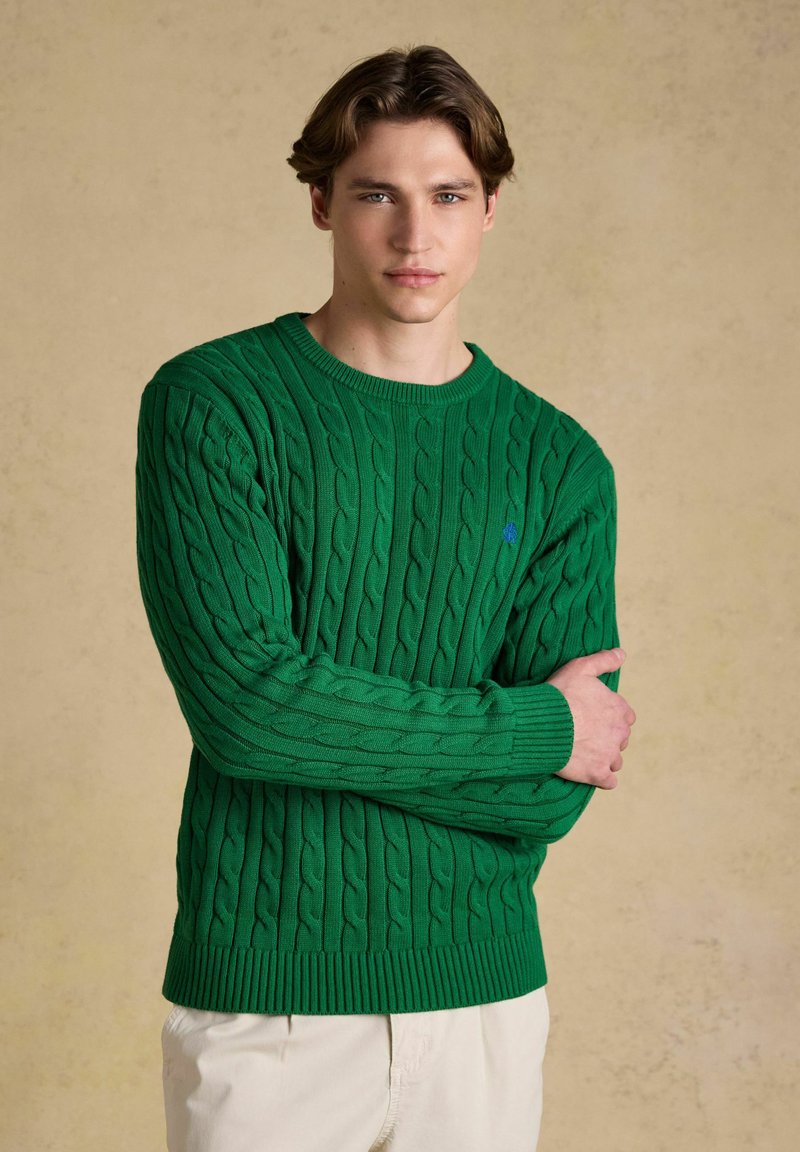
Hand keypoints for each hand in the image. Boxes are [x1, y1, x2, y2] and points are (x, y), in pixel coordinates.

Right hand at [547, 649, 635, 789]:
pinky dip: (601, 779)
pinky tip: (588, 772)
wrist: (541, 725)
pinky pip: (609, 782)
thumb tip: (622, 654)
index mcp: (619, 709)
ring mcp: (610, 755)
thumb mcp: (580, 668)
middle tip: (585, 734)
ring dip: (604, 758)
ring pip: (616, 761)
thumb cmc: (559, 694)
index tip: (594, 717)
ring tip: (583, 753)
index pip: (625, 716)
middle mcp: (620, 733)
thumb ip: (604, 660)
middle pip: (621, 739)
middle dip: (608, 738)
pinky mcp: (598, 774)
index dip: (610, 717)